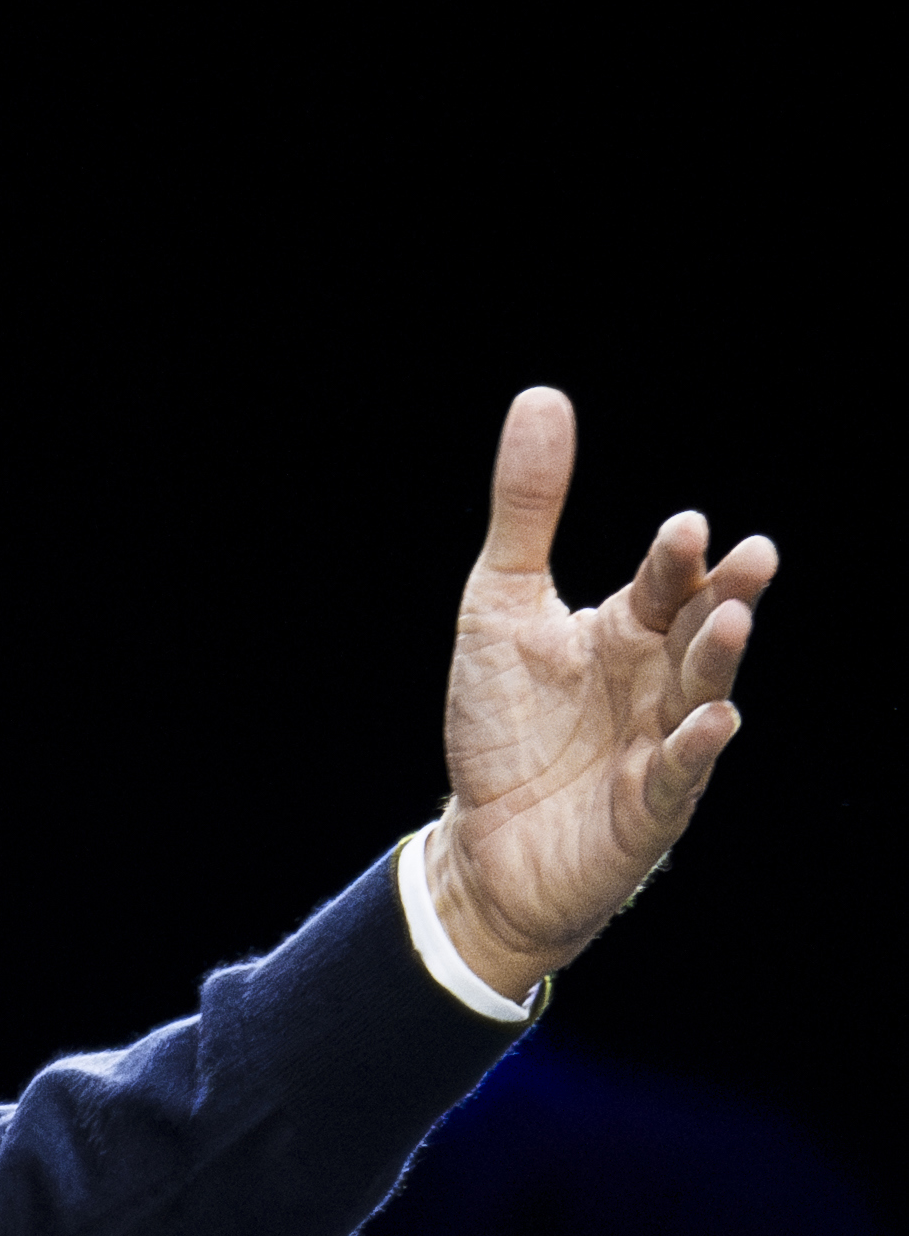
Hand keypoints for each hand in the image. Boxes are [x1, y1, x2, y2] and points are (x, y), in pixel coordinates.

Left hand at [425, 389, 774, 997]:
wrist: (484, 839)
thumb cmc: (503, 722)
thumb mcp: (499, 605)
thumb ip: (527, 510)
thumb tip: (544, 396)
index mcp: (626, 632)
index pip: (661, 585)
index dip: (674, 559)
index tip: (686, 527)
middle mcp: (655, 683)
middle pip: (697, 632)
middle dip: (723, 597)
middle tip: (752, 557)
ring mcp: (659, 747)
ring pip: (699, 695)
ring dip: (717, 660)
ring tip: (731, 618)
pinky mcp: (647, 810)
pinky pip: (679, 777)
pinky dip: (696, 750)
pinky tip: (715, 721)